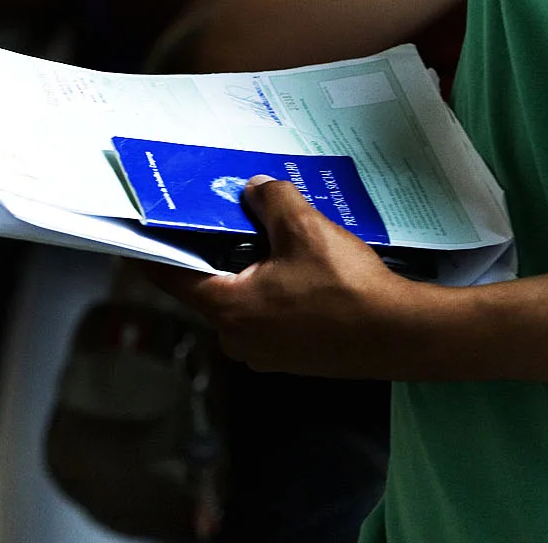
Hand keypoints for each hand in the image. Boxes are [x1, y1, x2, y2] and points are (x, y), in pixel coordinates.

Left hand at [147, 176, 426, 378]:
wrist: (405, 336)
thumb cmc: (349, 288)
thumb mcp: (303, 229)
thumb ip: (271, 202)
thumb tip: (256, 190)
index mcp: (227, 309)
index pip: (170, 276)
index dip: (155, 248)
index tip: (141, 228)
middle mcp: (237, 338)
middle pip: (206, 285)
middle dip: (213, 251)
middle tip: (220, 218)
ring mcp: (264, 354)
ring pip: (239, 300)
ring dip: (246, 271)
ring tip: (265, 236)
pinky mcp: (291, 357)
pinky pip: (265, 315)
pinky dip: (269, 290)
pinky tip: (293, 266)